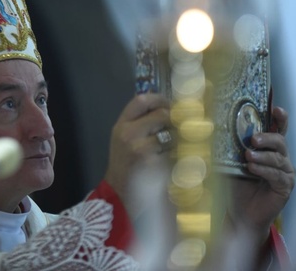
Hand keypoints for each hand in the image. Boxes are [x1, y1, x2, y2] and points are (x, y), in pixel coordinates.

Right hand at [103, 93, 171, 217]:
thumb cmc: (124, 165)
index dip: (158, 99)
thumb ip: (139, 122)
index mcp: (121, 126)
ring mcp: (141, 150)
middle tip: (176, 129)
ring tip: (171, 149)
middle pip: (161, 115)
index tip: (168, 104)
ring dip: (176, 140)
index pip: (141, 100)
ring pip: (170, 134)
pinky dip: (176, 156)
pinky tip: (170, 163)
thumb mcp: (124, 139)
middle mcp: (129, 134)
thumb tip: (166, 106)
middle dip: (172, 121)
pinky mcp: (154, 165)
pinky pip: (173, 153)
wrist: (119, 195)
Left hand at [224, 106, 295, 240]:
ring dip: (262, 156)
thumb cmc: (237, 186)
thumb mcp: (231, 163)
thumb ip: (229, 148)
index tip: (276, 108)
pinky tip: (252, 169)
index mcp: (269, 149)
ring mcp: (285, 173)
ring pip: (279, 158)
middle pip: (280, 141)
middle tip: (253, 139)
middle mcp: (281, 158)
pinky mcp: (285, 187)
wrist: (240, 213)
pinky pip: (277, 175)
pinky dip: (264, 170)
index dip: (280, 118)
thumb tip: (213, 128)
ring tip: (248, 156)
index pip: (278, 129)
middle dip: (267, 137)